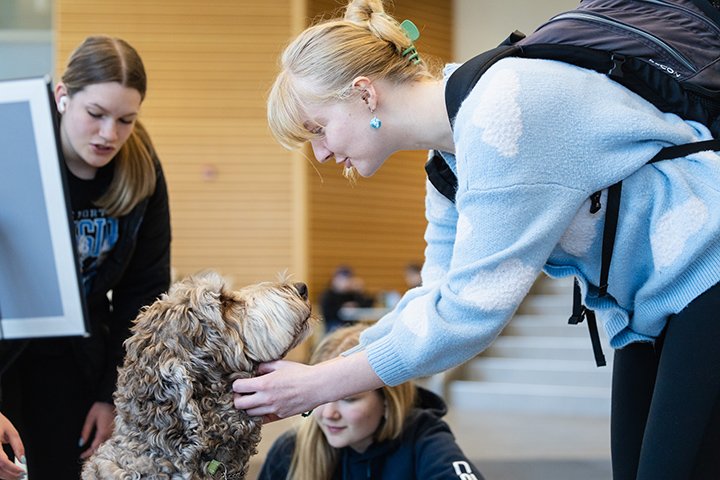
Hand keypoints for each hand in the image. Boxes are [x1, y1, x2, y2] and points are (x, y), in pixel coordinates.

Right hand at [0, 413, 24, 479]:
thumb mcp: (11, 431)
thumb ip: (18, 445)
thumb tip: (23, 459)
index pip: (3, 462)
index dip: (13, 469)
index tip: (23, 472)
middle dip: (11, 475)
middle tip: (22, 475)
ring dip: (6, 476)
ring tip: (16, 475)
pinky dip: (0, 473)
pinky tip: (8, 472)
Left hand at [79, 401, 114, 458]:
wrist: (118, 403)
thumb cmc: (103, 408)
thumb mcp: (91, 416)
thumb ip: (86, 430)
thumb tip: (81, 443)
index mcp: (103, 432)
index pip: (95, 447)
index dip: (88, 453)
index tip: (81, 456)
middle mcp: (109, 435)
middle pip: (100, 448)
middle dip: (92, 453)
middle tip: (84, 456)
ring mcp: (114, 434)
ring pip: (105, 446)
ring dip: (97, 449)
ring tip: (89, 451)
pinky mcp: (116, 433)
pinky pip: (108, 442)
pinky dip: (102, 445)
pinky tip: (98, 445)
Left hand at [232, 351, 382, 421]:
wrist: (317, 386)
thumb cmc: (299, 372)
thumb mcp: (280, 364)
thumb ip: (264, 366)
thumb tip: (253, 370)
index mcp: (264, 384)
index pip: (238, 387)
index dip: (236, 384)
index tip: (240, 382)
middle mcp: (266, 399)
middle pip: (239, 404)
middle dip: (238, 398)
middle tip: (242, 393)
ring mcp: (272, 409)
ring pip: (249, 414)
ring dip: (248, 407)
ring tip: (253, 400)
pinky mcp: (279, 416)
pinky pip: (263, 419)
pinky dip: (259, 414)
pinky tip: (262, 407)